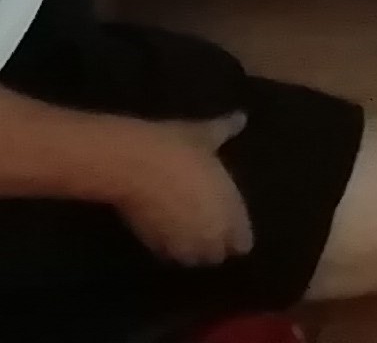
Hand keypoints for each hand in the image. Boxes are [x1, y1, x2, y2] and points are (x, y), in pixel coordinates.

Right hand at [104, 114, 253, 268]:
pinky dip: (167, 245)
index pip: (243, 243)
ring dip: (190, 248)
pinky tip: (160, 228)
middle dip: (213, 243)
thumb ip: (225, 130)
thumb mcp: (203, 135)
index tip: (227, 223)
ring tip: (181, 229)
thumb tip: (241, 117)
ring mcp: (184, 245)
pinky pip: (168, 253)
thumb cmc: (176, 147)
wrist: (133, 164)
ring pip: (194, 259)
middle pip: (218, 255)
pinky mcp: (156, 247)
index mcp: (231, 212)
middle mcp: (212, 235)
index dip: (235, 234)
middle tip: (202, 223)